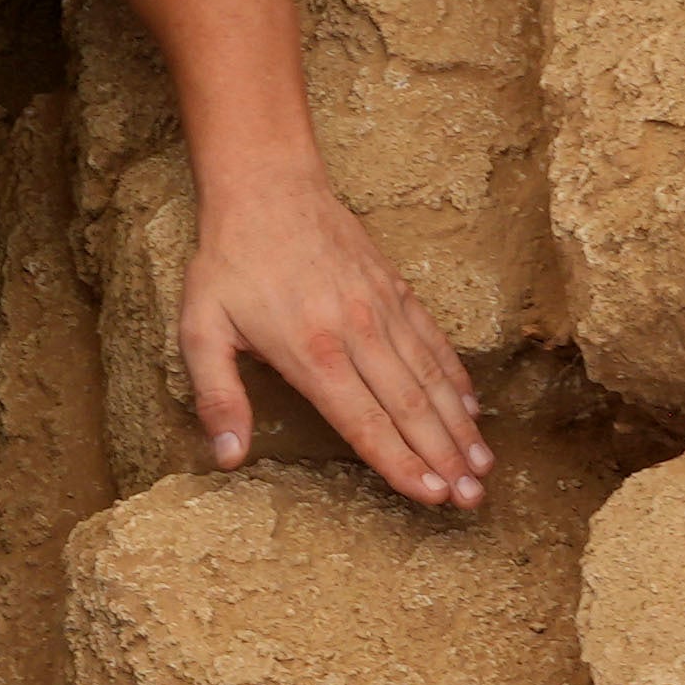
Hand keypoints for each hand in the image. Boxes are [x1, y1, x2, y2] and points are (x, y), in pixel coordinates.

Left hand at [178, 154, 489, 511]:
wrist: (268, 186)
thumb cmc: (229, 262)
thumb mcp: (200, 330)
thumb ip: (217, 397)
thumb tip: (227, 457)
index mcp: (312, 353)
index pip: (365, 422)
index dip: (400, 463)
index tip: (431, 495)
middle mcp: (357, 333)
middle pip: (410, 407)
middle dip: (444, 457)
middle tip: (472, 498)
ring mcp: (382, 309)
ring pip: (430, 377)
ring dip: (460, 426)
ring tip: (484, 466)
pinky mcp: (395, 290)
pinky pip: (433, 341)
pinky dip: (455, 378)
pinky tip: (472, 409)